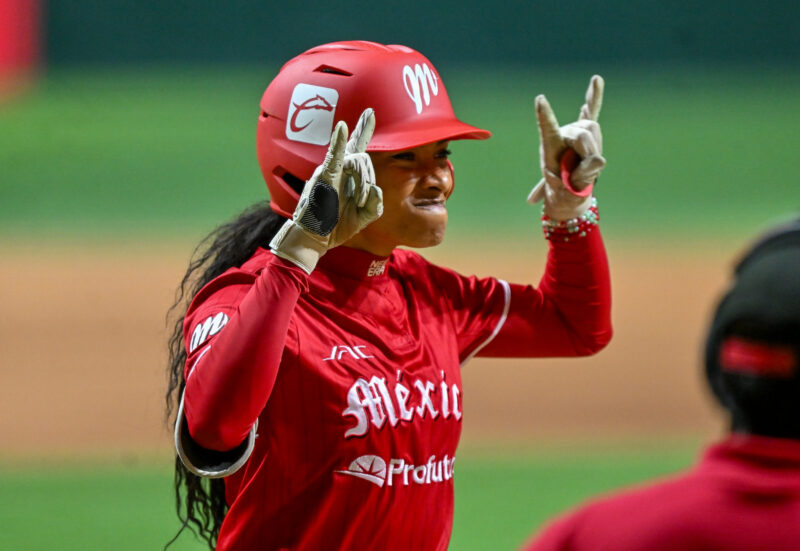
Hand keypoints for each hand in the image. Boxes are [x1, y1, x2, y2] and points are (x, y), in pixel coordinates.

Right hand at [270, 109, 382, 272]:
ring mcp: (330, 171)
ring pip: (356, 162)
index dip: (364, 129)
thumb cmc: (336, 227)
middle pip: (363, 158)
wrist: (316, 240)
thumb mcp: (363, 217)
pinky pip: (333, 158)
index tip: (370, 112)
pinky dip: (337, 143)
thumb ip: (375, 204)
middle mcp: (338, 169)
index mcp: (346, 175)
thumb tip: (376, 189)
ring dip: (363, 184)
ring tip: (358, 202)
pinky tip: (341, 127)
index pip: (357, 147)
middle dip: (368, 179)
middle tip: (363, 201)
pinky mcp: (323, 178)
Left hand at [528, 75, 604, 221]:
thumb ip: (583, 175)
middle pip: (583, 133)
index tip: (540, 99)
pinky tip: (596, 80)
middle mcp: (563, 132)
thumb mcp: (571, 187)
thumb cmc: (564, 187)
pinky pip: (593, 108)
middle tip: (579, 172)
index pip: (547, 127)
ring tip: (585, 163)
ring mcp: (575, 129)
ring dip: (594, 149)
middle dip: (588, 154)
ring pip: (593, 129)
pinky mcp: (587, 129)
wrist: (570, 187)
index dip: (545, 115)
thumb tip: (599, 160)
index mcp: (551, 145)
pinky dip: (595, 95)